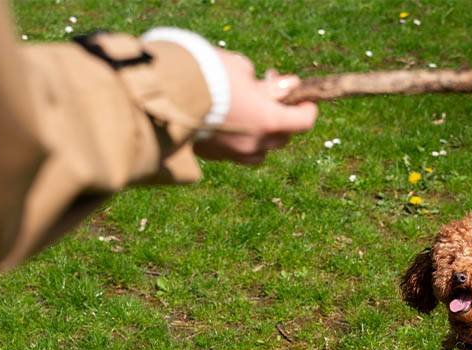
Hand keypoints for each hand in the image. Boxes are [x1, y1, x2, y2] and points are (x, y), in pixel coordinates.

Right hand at [194, 51, 316, 164]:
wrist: (165, 93)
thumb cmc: (207, 74)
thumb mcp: (241, 69)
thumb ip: (268, 83)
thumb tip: (287, 85)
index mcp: (269, 120)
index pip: (303, 121)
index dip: (307, 108)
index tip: (303, 98)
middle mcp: (256, 143)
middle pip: (284, 138)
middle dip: (282, 117)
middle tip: (270, 96)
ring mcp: (235, 154)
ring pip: (262, 152)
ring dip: (263, 136)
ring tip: (252, 116)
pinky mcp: (214, 157)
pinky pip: (237, 155)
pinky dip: (241, 142)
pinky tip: (230, 125)